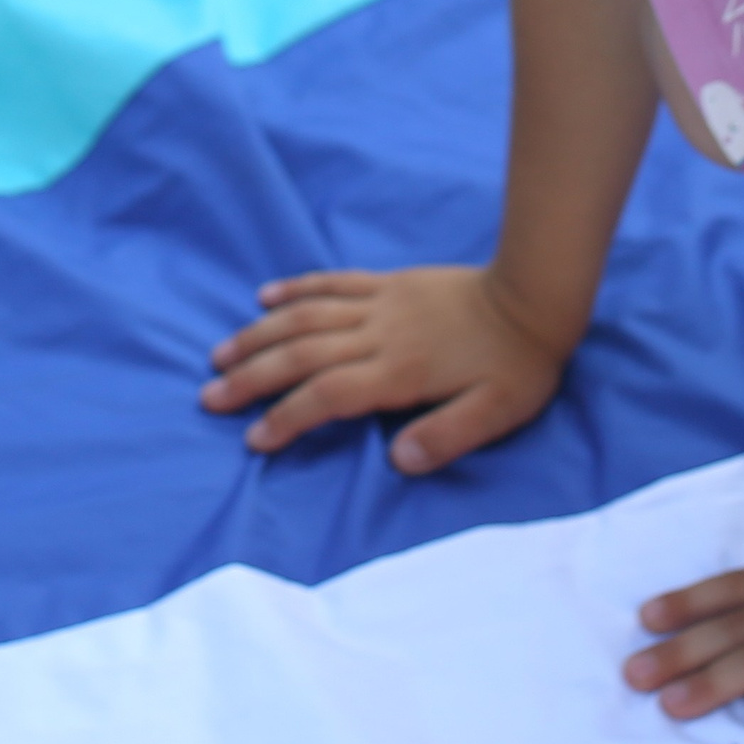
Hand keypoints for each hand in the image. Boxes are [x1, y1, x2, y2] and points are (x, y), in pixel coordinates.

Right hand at [200, 265, 567, 468]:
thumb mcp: (496, 414)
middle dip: (252, 375)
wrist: (533, 296)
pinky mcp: (386, 283)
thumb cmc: (518, 364)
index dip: (287, 416)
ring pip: (306, 316)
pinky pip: (331, 283)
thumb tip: (397, 461)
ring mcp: (379, 303)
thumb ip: (447, 436)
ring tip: (221, 351)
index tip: (254, 438)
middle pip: (301, 353)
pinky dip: (295, 288)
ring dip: (260, 333)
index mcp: (401, 370)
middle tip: (211, 395)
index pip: (329, 395)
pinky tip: (265, 296)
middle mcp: (379, 333)